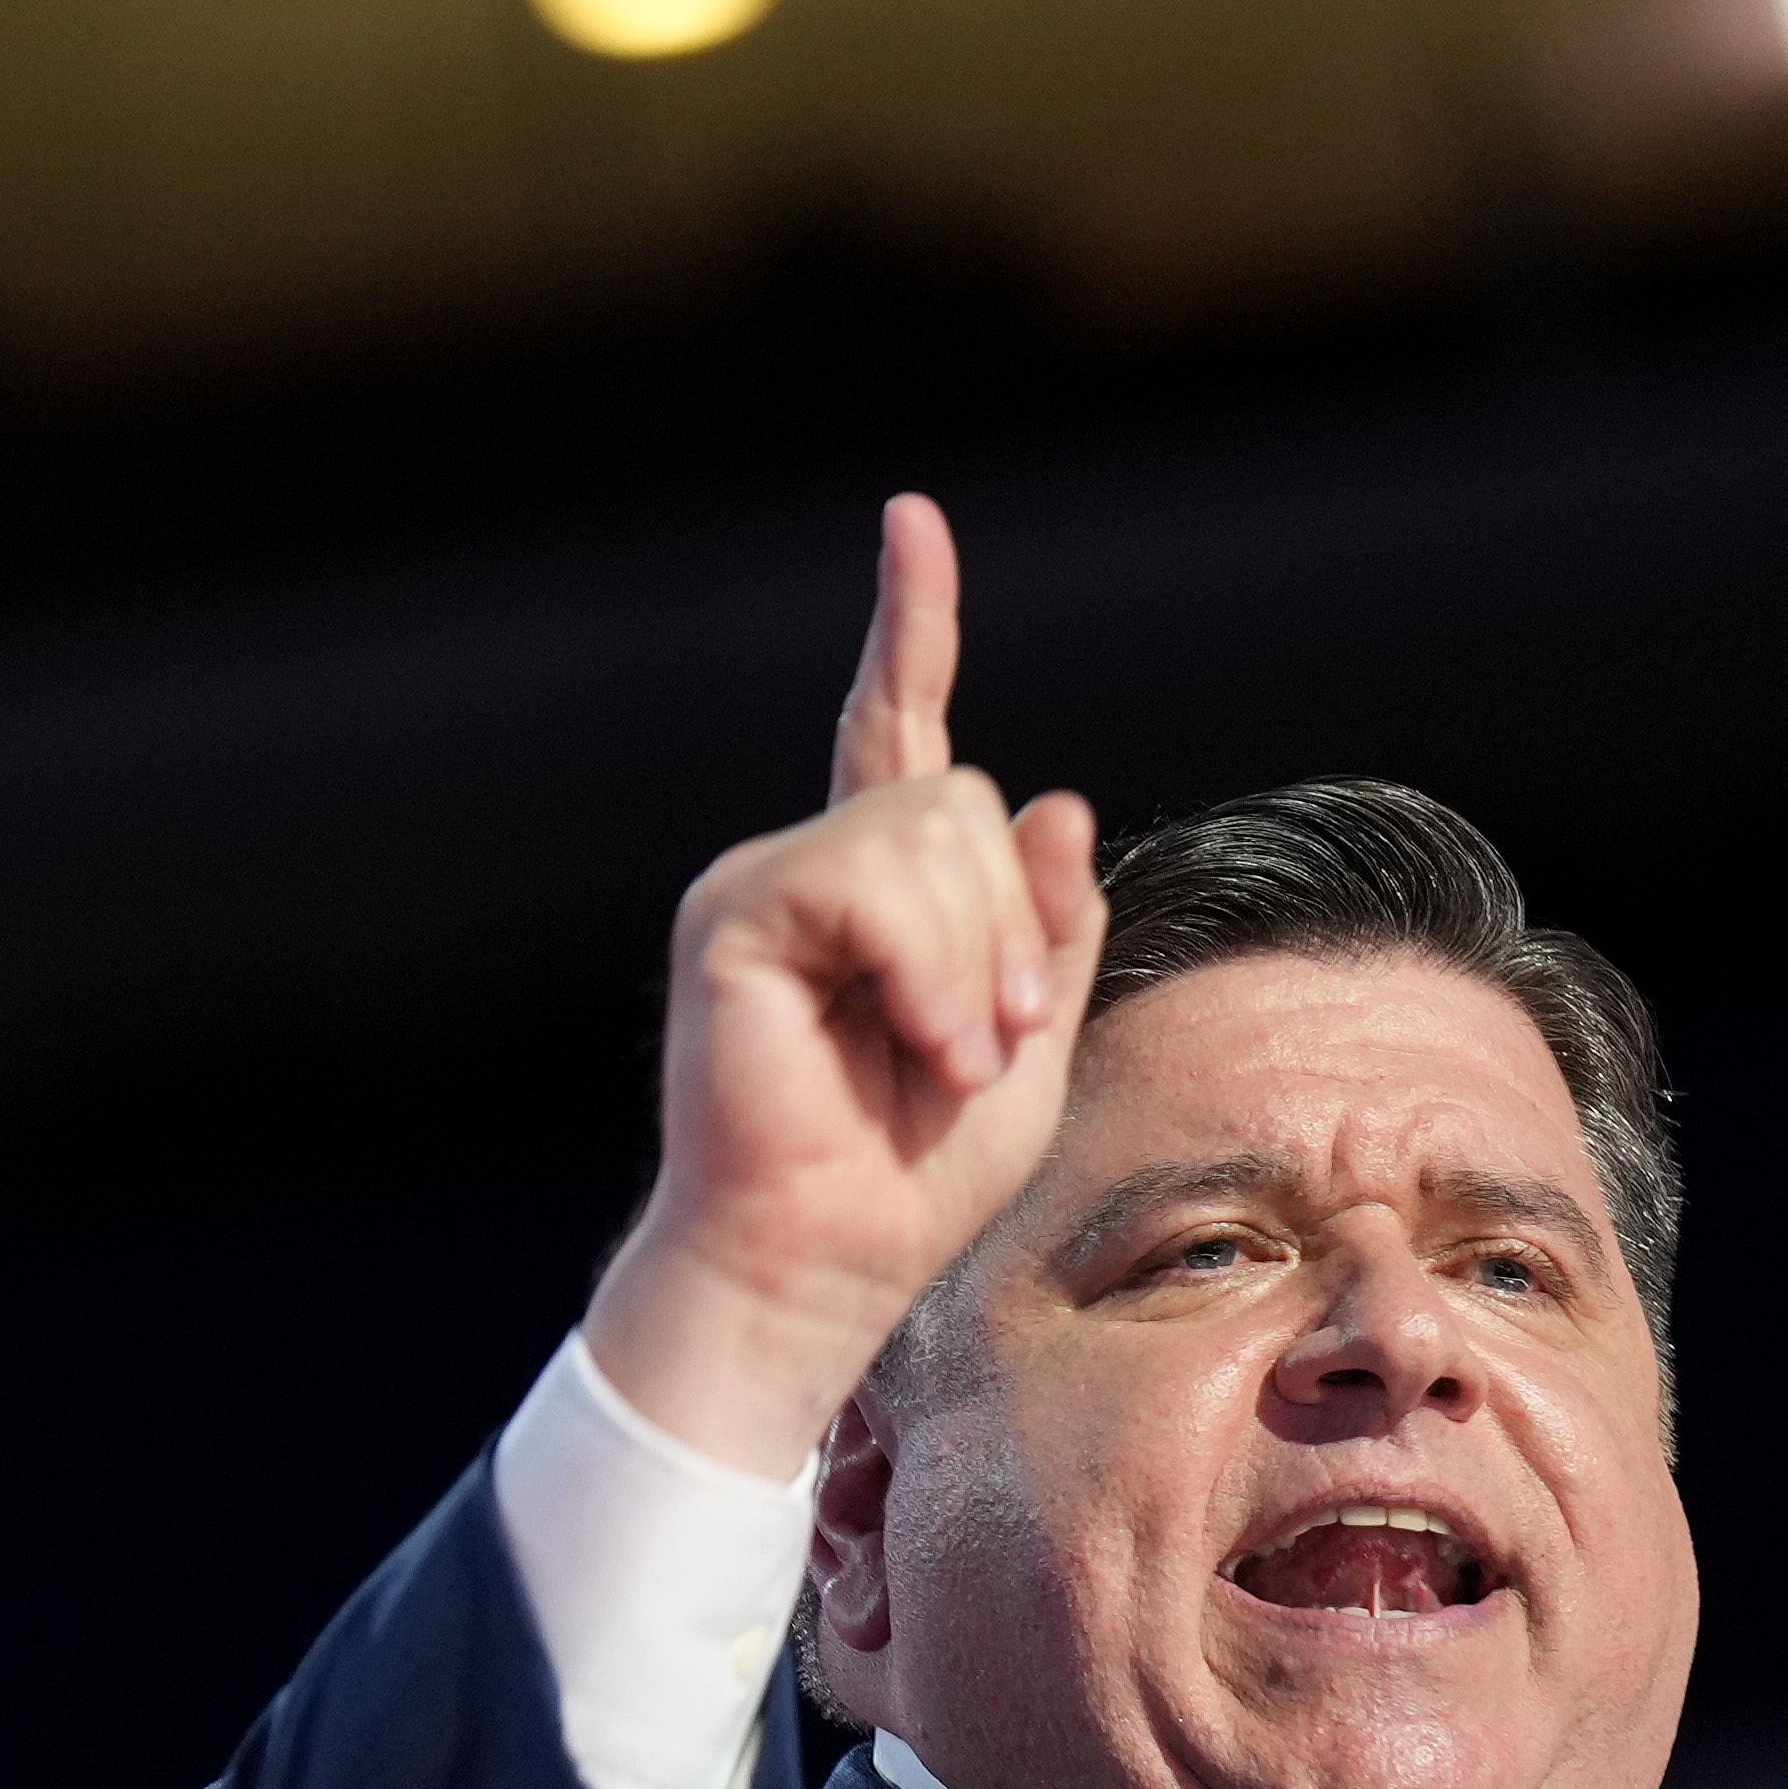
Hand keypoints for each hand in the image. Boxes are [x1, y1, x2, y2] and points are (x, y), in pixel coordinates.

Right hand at [577, 495, 1102, 1474]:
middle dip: (1013, 931)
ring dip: (978, 963)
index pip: (899, 729)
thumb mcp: (1032, 1037)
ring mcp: (762, 886)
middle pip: (966, 801)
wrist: (822, 1265)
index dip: (911, 625)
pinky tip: (913, 1044)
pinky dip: (928, 970)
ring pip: (932, 832)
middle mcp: (811, 866)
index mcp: (878, 887)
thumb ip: (1050, 923)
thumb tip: (1057, 805)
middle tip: (988, 1048)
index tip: (910, 523)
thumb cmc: (913, 1177)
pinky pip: (873, 880)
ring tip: (948, 1057)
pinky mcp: (730, 918)